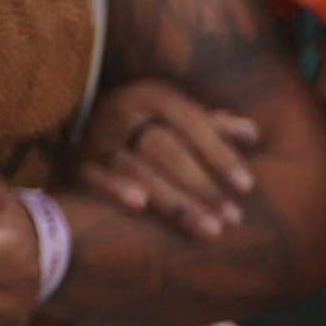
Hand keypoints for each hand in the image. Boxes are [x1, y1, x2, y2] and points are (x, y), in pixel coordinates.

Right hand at [77, 76, 258, 241]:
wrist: (79, 124)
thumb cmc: (144, 126)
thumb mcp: (175, 117)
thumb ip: (210, 126)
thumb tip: (250, 132)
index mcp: (150, 96)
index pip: (191, 123)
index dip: (220, 154)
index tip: (247, 186)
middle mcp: (120, 111)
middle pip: (164, 149)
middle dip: (201, 185)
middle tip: (233, 218)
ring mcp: (96, 138)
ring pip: (136, 169)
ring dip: (174, 202)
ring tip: (209, 229)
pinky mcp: (76, 162)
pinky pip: (94, 176)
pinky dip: (113, 188)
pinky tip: (139, 206)